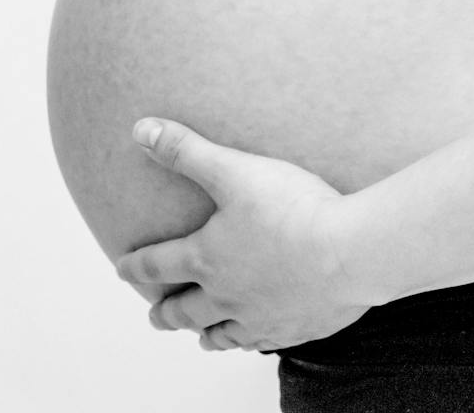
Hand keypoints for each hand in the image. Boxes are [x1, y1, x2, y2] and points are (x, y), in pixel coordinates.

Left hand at [116, 118, 372, 352]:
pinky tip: (258, 338)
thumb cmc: (293, 209)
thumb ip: (187, 151)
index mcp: (207, 259)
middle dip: (167, 313)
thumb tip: (140, 130)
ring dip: (208, 333)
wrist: (351, 252)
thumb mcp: (234, 170)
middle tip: (156, 316)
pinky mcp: (297, 328)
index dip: (136, 266)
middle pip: (186, 311)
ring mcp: (262, 318)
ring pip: (224, 334)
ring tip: (203, 337)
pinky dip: (253, 342)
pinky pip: (265, 342)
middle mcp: (228, 295)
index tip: (122, 269)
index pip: (158, 265)